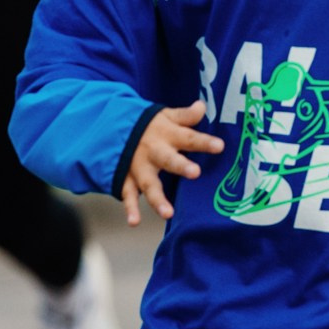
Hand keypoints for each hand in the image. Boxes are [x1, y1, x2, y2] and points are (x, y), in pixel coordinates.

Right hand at [122, 101, 225, 225]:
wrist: (109, 126)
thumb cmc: (147, 125)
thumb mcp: (164, 115)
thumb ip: (184, 116)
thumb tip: (202, 106)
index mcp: (166, 134)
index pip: (189, 137)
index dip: (203, 142)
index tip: (219, 146)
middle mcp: (153, 152)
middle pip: (168, 159)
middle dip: (180, 166)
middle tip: (195, 172)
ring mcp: (139, 167)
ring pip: (149, 184)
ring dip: (157, 199)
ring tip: (168, 213)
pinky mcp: (127, 179)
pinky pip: (128, 195)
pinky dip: (130, 209)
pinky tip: (134, 222)